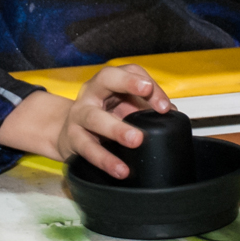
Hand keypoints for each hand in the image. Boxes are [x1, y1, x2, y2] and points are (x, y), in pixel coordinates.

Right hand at [0, 64, 170, 177]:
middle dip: (128, 84)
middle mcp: (90, 93)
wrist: (67, 135)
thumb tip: (172, 115)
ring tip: (136, 140)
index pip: (129, 71)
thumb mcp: (123, 106)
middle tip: (151, 99)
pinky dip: (105, 160)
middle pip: (106, 79)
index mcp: (107, 82)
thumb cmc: (102, 117)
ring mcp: (79, 115)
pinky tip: (120, 169)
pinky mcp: (72, 139)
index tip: (164, 105)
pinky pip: (88, 149)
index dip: (148, 84)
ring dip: (116, 129)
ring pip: (94, 117)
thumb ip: (146, 107)